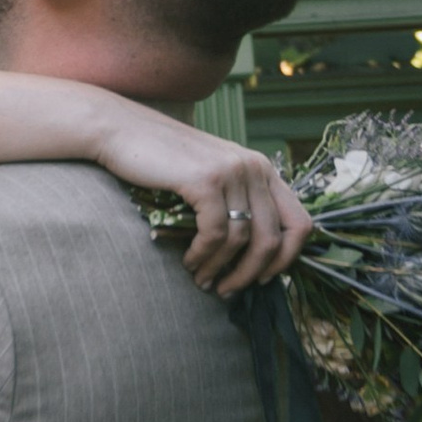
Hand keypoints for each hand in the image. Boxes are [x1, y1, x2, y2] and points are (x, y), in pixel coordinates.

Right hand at [96, 109, 309, 289]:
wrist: (121, 130)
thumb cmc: (161, 160)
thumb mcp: (211, 178)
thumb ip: (235, 203)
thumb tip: (251, 259)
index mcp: (262, 168)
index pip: (300, 223)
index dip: (287, 258)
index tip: (263, 278)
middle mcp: (254, 167)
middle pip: (273, 238)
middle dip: (251, 273)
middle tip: (228, 291)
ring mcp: (232, 171)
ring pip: (243, 240)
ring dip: (221, 268)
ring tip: (202, 281)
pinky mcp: (206, 180)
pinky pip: (215, 233)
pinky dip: (203, 255)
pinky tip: (189, 261)